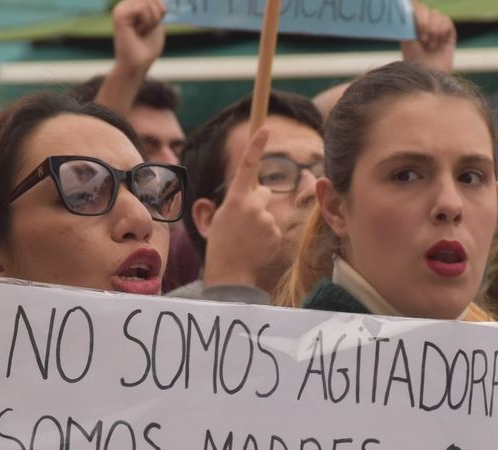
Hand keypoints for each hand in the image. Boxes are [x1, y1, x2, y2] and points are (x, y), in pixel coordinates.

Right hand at [111, 0, 166, 73]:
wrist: (138, 64)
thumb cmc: (147, 47)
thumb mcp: (156, 21)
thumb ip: (156, 6)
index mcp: (132, 5)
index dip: (161, 10)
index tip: (152, 25)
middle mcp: (124, 4)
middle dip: (157, 15)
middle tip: (146, 30)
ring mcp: (120, 8)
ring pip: (148, 2)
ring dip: (152, 20)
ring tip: (141, 31)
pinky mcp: (119, 15)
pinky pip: (142, 8)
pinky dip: (146, 22)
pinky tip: (138, 31)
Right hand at [201, 128, 285, 288]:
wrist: (229, 273)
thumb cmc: (221, 245)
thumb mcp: (221, 218)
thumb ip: (238, 202)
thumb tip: (259, 193)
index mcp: (235, 199)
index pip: (247, 166)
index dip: (256, 145)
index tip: (266, 128)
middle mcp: (253, 205)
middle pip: (265, 193)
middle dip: (259, 203)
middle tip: (245, 223)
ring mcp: (266, 220)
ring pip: (269, 212)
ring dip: (262, 222)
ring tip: (248, 239)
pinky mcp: (276, 233)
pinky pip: (275, 229)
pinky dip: (268, 237)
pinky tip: (256, 247)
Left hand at [400, 3, 455, 72]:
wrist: (429, 76)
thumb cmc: (415, 63)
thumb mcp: (407, 41)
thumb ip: (407, 24)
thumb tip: (407, 7)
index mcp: (409, 25)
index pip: (412, 6)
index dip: (413, 9)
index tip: (411, 20)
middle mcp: (422, 24)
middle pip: (423, 8)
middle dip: (422, 20)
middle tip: (422, 37)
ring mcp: (436, 28)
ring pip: (436, 14)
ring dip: (432, 28)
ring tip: (430, 44)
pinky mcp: (448, 33)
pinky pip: (446, 21)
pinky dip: (442, 30)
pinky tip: (438, 43)